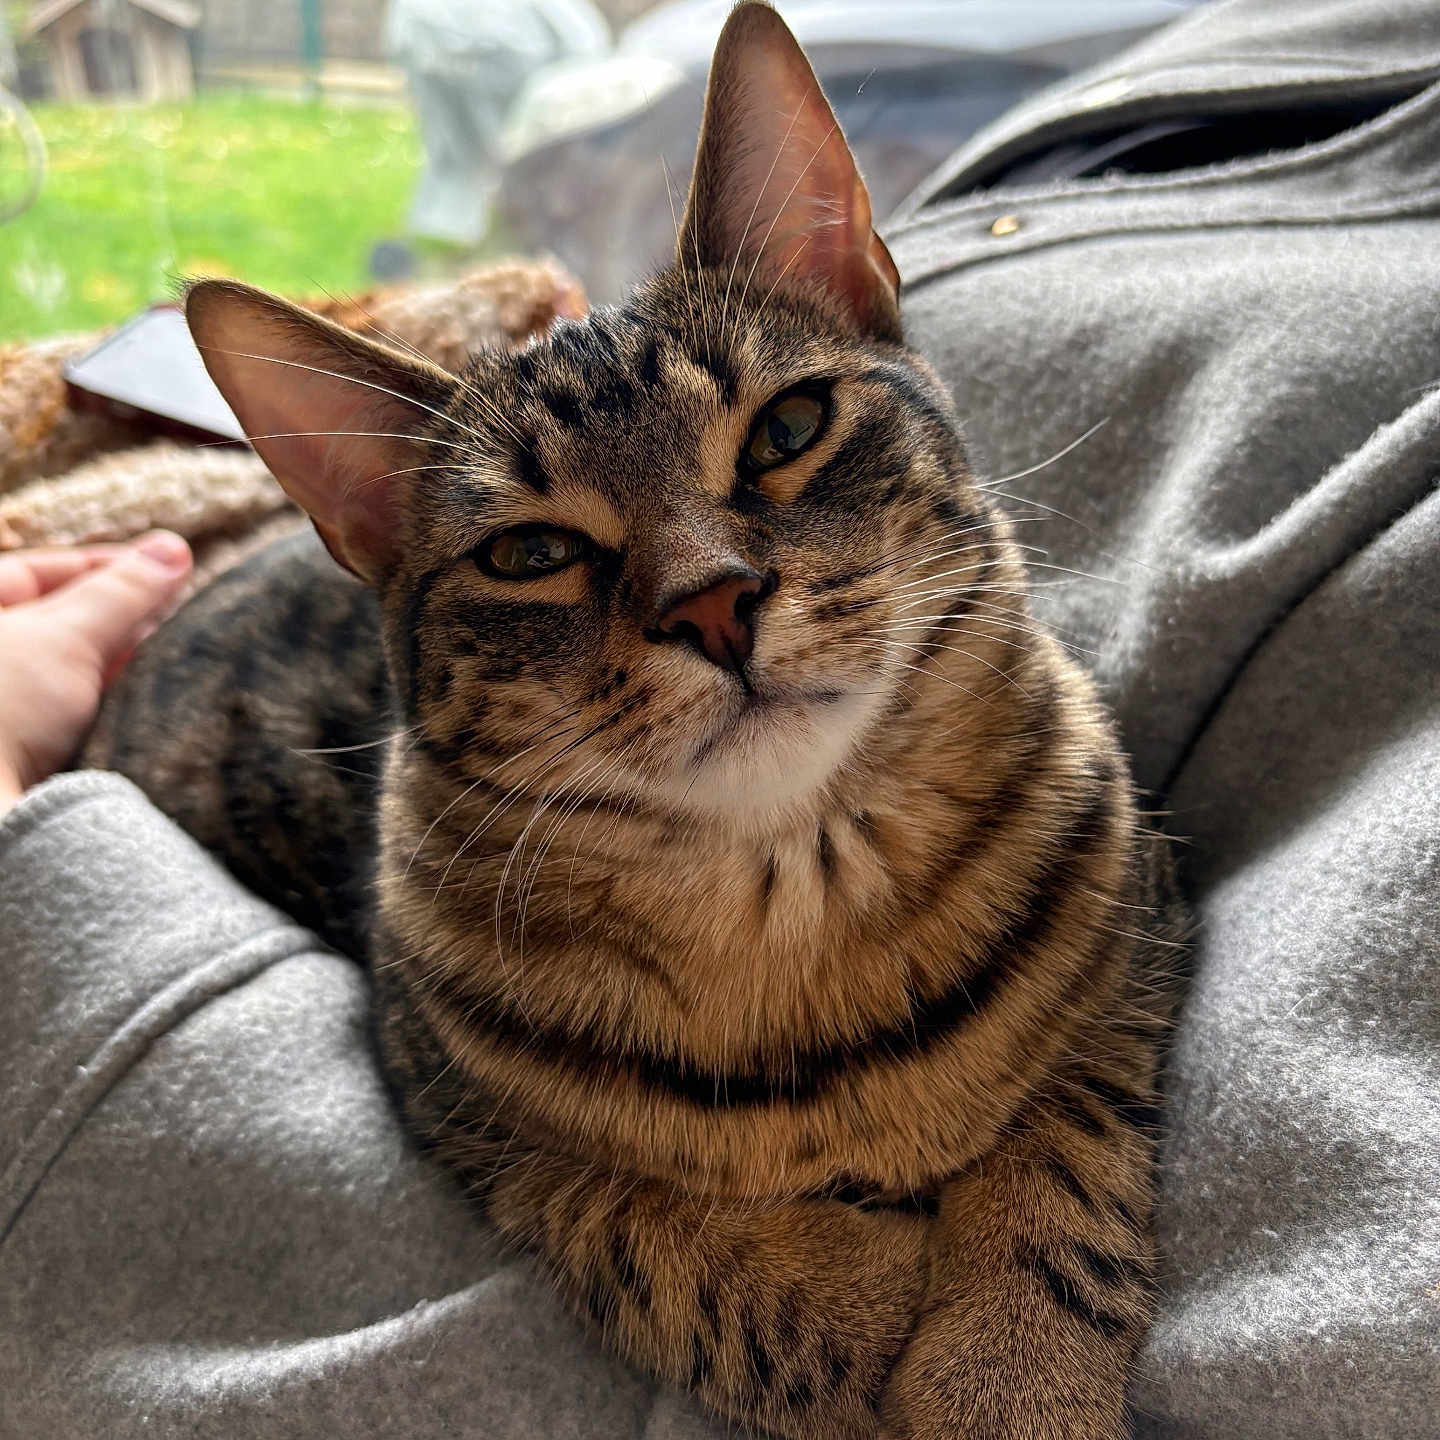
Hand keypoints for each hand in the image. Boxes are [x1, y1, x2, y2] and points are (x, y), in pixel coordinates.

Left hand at [0, 533, 191, 814]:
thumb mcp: (67, 637)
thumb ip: (123, 592)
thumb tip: (172, 550)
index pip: (39, 571)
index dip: (108, 567)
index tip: (169, 570)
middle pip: (56, 623)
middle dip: (119, 620)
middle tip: (178, 617)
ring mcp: (5, 712)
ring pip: (68, 673)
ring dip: (118, 668)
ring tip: (172, 665)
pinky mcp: (21, 755)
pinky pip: (73, 716)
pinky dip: (109, 708)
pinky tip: (148, 709)